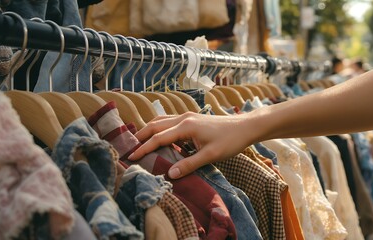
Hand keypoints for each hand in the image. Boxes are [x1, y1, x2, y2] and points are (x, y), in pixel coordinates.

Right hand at [128, 112, 254, 178]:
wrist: (245, 127)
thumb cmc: (230, 141)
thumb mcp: (210, 156)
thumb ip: (189, 165)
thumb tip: (169, 174)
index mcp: (186, 126)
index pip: (158, 138)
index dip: (144, 147)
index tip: (131, 156)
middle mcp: (184, 118)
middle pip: (155, 125)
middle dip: (140, 135)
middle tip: (128, 147)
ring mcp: (188, 116)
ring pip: (162, 121)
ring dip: (149, 130)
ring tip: (139, 141)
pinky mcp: (192, 118)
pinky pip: (170, 122)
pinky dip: (160, 128)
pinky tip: (160, 138)